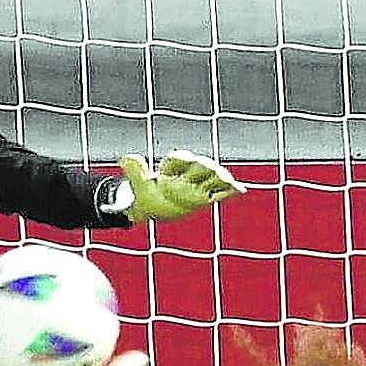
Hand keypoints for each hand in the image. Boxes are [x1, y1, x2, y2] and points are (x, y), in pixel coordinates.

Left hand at [117, 149, 245, 222]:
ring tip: (226, 180)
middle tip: (202, 176)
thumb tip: (126, 157)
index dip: (177, 164)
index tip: (167, 174)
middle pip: (202, 165)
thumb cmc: (146, 194)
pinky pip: (222, 193)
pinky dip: (231, 190)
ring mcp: (200, 185)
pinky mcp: (207, 197)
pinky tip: (240, 190)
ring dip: (220, 178)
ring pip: (215, 177)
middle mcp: (189, 173)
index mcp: (174, 167)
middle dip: (202, 168)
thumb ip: (135, 171)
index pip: (180, 159)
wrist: (154, 207)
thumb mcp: (139, 185)